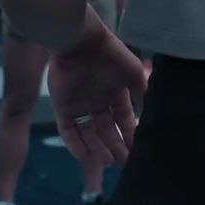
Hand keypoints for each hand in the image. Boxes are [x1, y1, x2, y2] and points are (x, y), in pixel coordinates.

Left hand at [46, 12, 146, 166]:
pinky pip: (68, 130)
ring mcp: (79, 104)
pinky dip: (76, 144)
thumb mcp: (132, 71)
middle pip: (106, 128)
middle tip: (122, 162)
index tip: (135, 149)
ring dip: (97, 148)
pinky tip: (86, 156)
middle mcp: (97, 99)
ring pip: (88, 133)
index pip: (122, 117)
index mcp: (114, 90)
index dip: (129, 133)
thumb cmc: (109, 54)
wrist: (79, 42)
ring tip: (107, 162)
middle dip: (115, 144)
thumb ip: (138, 89)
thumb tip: (142, 108)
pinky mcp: (62, 106)